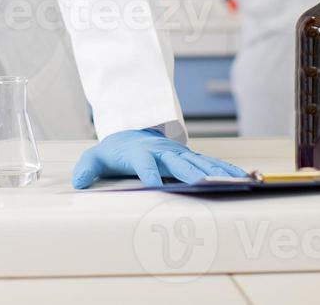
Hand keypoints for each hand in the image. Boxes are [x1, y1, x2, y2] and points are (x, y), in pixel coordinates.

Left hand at [72, 128, 248, 188]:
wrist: (130, 133)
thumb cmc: (115, 151)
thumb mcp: (96, 157)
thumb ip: (86, 168)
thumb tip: (78, 180)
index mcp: (140, 152)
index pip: (144, 163)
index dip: (149, 173)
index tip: (154, 185)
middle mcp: (162, 151)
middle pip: (178, 163)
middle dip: (192, 174)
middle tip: (206, 184)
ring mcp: (178, 154)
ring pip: (199, 163)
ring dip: (216, 172)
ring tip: (235, 181)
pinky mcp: (189, 158)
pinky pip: (209, 164)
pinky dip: (225, 170)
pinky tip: (241, 177)